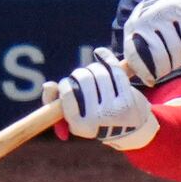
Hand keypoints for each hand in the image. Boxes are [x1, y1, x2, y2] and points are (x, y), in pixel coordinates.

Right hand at [43, 54, 159, 150]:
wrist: (132, 128)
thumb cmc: (94, 118)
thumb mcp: (72, 115)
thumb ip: (53, 101)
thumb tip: (48, 85)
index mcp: (80, 126)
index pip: (67, 92)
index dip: (66, 83)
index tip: (69, 84)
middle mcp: (98, 120)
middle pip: (83, 79)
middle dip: (80, 74)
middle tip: (83, 78)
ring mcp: (115, 109)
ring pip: (99, 72)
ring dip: (94, 68)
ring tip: (95, 74)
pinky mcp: (129, 99)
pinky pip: (115, 70)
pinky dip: (107, 58)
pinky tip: (100, 53)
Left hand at [121, 0, 180, 80]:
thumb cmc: (152, 22)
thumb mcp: (138, 35)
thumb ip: (135, 57)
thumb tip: (135, 80)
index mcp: (132, 29)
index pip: (135, 58)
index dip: (144, 73)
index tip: (151, 79)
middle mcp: (144, 21)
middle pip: (158, 56)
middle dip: (165, 70)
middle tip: (167, 71)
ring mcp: (162, 15)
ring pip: (175, 49)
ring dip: (178, 62)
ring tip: (177, 63)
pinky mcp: (179, 12)